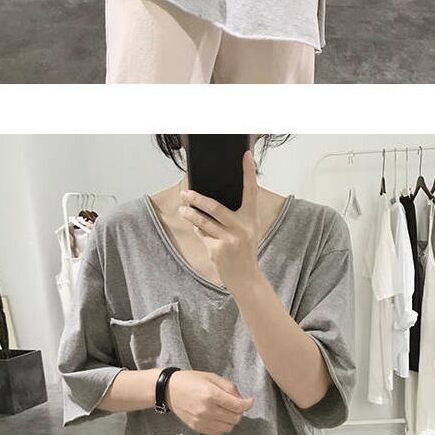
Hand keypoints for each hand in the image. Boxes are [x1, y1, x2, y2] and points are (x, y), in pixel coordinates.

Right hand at [165, 369, 253, 434]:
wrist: (170, 390)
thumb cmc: (191, 380)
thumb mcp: (211, 377)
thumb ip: (228, 387)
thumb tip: (241, 399)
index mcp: (211, 394)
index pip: (237, 406)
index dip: (247, 404)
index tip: (250, 401)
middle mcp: (207, 410)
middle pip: (234, 418)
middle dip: (239, 411)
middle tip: (235, 403)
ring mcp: (201, 421)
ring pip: (228, 427)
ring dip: (231, 420)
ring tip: (226, 410)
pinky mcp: (197, 428)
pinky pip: (217, 432)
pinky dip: (222, 426)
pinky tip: (219, 417)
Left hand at [179, 151, 261, 294]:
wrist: (247, 278)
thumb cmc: (244, 250)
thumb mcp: (246, 230)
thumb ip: (234, 216)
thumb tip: (208, 201)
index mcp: (251, 218)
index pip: (251, 190)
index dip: (249, 172)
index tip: (245, 155)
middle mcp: (243, 226)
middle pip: (215, 206)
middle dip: (197, 198)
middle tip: (186, 192)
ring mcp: (230, 238)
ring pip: (203, 221)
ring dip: (190, 214)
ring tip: (183, 208)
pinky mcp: (218, 249)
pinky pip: (202, 235)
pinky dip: (198, 231)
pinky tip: (197, 229)